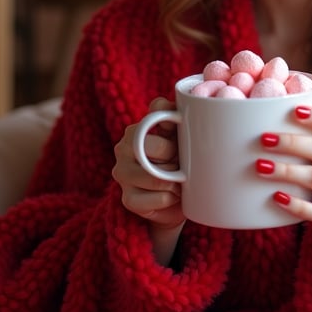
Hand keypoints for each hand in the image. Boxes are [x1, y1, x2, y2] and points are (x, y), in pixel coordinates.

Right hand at [113, 99, 185, 262]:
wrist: (175, 200)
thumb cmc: (180, 162)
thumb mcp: (183, 139)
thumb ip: (182, 121)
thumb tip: (189, 110)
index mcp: (138, 127)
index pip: (157, 111)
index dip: (174, 123)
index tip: (180, 133)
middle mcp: (124, 147)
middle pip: (155, 145)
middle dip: (175, 157)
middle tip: (182, 164)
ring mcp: (122, 173)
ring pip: (157, 176)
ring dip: (175, 181)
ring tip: (179, 181)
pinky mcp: (127, 198)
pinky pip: (159, 198)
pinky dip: (171, 199)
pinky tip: (172, 196)